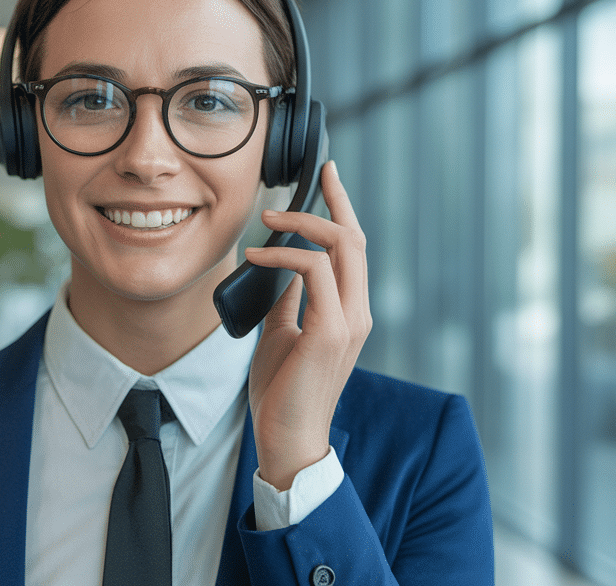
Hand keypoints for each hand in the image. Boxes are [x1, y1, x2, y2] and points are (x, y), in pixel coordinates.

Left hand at [243, 160, 371, 490]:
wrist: (287, 440)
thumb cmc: (283, 393)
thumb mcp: (283, 333)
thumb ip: (290, 301)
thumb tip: (282, 269)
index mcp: (350, 312)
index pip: (354, 250)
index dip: (343, 207)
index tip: (330, 175)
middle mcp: (357, 313)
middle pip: (354, 239)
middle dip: (331, 201)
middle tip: (304, 182)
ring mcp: (349, 322)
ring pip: (340, 247)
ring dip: (299, 225)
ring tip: (266, 221)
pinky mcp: (331, 332)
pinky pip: (314, 272)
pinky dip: (284, 257)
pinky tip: (257, 257)